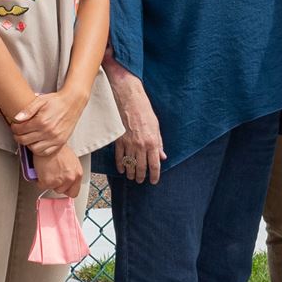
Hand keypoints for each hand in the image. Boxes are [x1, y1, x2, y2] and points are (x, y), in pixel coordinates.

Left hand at [11, 87, 83, 156]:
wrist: (73, 103)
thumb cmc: (57, 101)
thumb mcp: (40, 100)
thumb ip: (28, 110)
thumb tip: (17, 118)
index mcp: (42, 121)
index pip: (21, 129)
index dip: (14, 128)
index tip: (15, 126)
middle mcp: (48, 132)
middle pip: (25, 140)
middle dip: (18, 136)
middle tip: (18, 132)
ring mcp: (55, 139)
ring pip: (34, 149)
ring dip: (28, 144)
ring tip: (27, 137)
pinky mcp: (60, 142)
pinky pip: (45, 152)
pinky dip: (38, 150)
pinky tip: (37, 143)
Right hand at [35, 145, 84, 197]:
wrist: (48, 141)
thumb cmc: (58, 148)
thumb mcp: (72, 161)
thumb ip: (71, 173)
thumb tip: (67, 180)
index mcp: (78, 174)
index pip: (74, 192)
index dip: (66, 189)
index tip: (62, 187)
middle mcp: (70, 178)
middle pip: (61, 191)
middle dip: (56, 184)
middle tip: (53, 174)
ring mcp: (59, 180)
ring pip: (51, 188)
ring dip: (48, 182)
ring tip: (47, 171)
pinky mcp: (48, 181)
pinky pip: (41, 185)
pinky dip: (39, 180)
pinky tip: (42, 171)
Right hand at [106, 66, 163, 183]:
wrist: (129, 99)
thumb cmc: (144, 111)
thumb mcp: (156, 127)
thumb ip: (159, 143)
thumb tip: (162, 157)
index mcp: (152, 142)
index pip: (154, 165)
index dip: (154, 176)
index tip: (153, 181)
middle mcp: (140, 145)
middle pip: (141, 167)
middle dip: (141, 176)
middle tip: (141, 180)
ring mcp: (128, 144)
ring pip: (129, 164)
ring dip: (131, 173)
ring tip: (132, 177)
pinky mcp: (118, 140)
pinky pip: (119, 157)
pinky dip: (120, 165)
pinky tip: (122, 169)